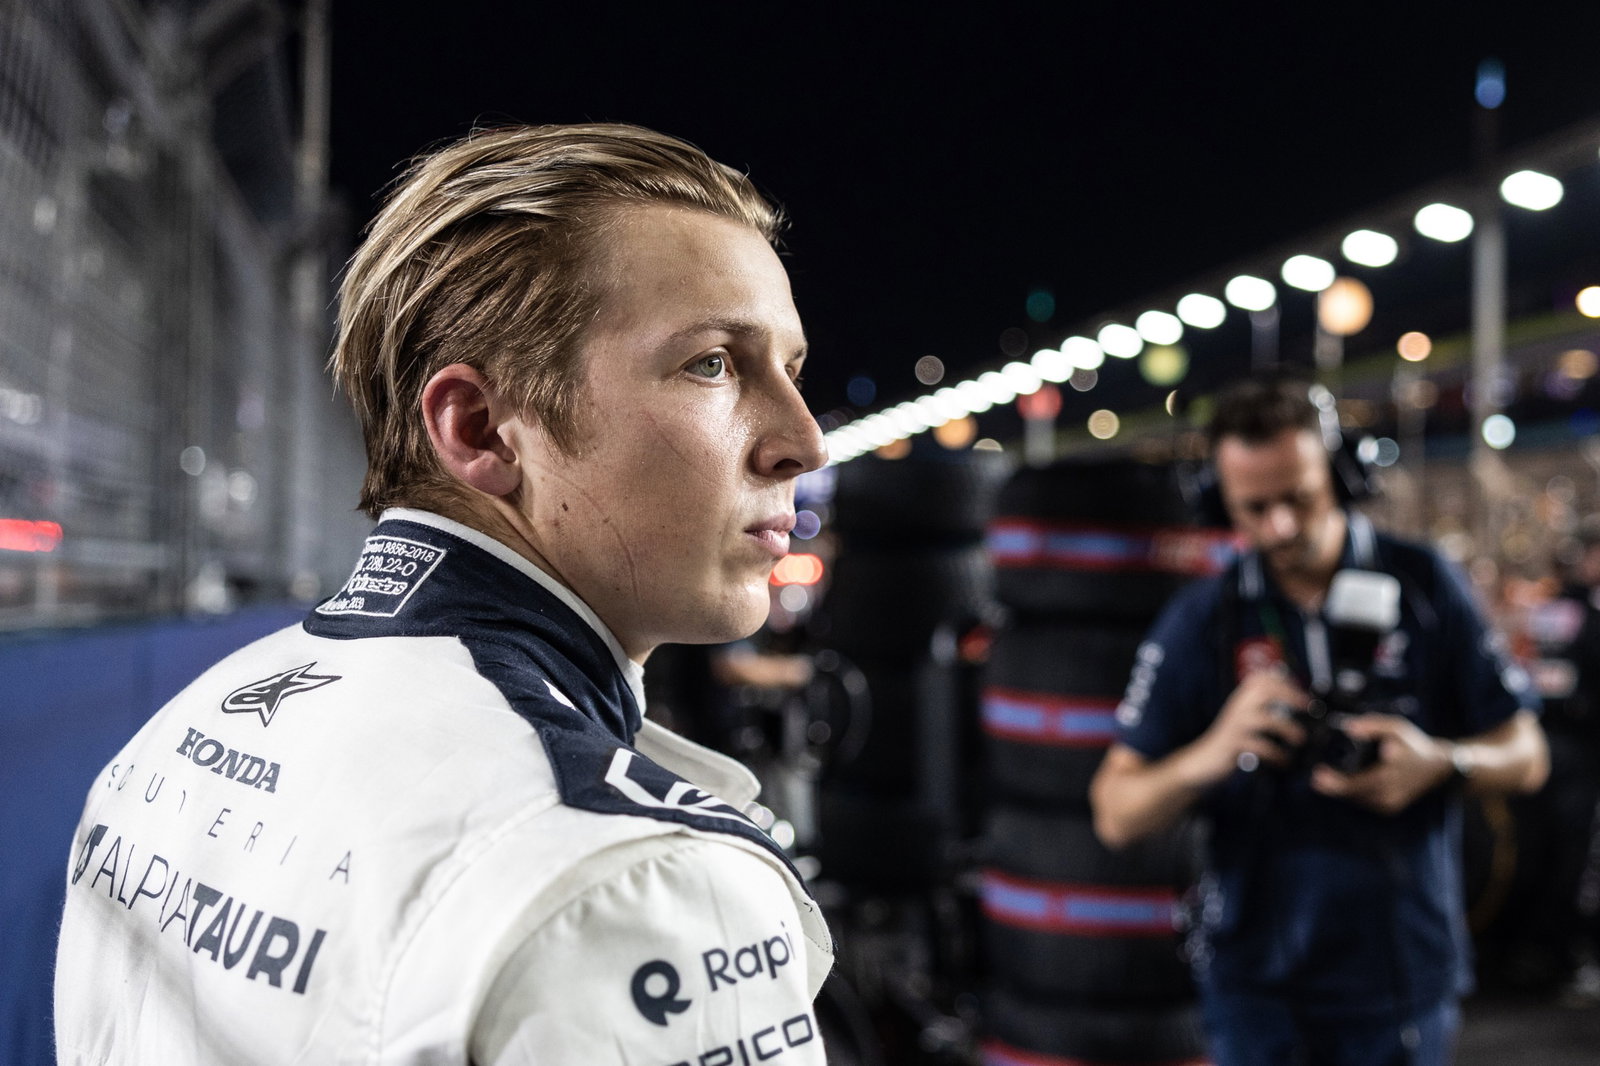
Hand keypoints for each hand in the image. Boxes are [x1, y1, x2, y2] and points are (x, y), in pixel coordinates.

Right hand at [1188, 671, 1308, 783]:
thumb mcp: (1244, 717)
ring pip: (1266, 719)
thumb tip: (1295, 701)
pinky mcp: (1235, 744)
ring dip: (1287, 728)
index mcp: (1241, 698)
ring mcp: (1235, 724)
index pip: (1261, 678)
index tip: (1302, 692)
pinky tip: (1284, 760)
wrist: (1206, 758)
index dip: (1284, 681)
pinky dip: (1276, 754)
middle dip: (1289, 695)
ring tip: (1300, 739)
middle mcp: (1237, 706)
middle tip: (1307, 707)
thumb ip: (1262, 707)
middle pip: (1263, 690)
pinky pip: (1260, 746)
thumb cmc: (1231, 739)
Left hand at [1310, 713, 1452, 814]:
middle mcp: (1392, 789)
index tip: (1318, 774)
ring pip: (1358, 798)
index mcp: (1393, 770)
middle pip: (1355, 792)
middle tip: (1316, 778)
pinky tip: (1342, 785)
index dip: (1337, 781)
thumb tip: (1348, 728)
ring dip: (1341, 791)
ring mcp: (1391, 801)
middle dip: (1333, 787)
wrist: (1437, 768)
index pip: (1360, 780)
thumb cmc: (1413, 744)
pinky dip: (1353, 793)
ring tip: (1324, 780)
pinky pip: (1365, 801)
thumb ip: (1373, 725)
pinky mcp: (1390, 808)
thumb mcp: (1397, 727)